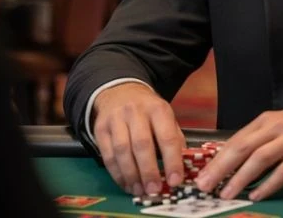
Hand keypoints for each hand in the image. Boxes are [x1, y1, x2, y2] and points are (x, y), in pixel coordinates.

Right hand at [92, 82, 185, 196]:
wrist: (120, 92)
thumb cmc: (148, 110)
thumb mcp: (165, 116)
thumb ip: (174, 137)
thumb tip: (181, 165)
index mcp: (158, 109)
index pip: (167, 137)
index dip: (172, 161)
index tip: (175, 180)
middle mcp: (136, 112)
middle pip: (142, 144)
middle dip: (149, 171)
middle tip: (154, 190)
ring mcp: (116, 119)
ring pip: (122, 151)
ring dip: (131, 175)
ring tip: (139, 190)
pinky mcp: (100, 129)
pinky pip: (107, 155)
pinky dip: (117, 173)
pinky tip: (126, 184)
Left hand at [195, 98, 282, 200]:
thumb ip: (263, 140)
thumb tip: (237, 161)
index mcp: (269, 120)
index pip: (236, 139)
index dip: (217, 159)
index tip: (201, 176)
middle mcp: (278, 126)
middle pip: (243, 147)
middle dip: (221, 168)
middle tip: (205, 186)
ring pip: (260, 158)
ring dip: (240, 178)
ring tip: (226, 194)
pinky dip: (269, 184)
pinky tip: (258, 195)